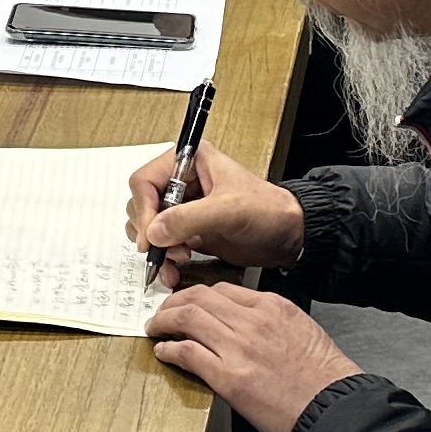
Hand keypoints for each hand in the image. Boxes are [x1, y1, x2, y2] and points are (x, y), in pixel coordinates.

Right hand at [123, 136, 303, 279]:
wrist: (288, 235)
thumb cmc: (267, 210)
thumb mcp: (228, 210)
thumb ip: (189, 218)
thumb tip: (154, 231)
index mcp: (188, 161)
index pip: (145, 181)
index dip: (144, 210)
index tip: (150, 237)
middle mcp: (182, 182)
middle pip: (142, 205)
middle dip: (151, 232)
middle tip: (167, 250)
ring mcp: (184, 207)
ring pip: (149, 227)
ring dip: (156, 248)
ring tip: (177, 259)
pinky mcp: (188, 230)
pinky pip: (162, 244)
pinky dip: (164, 259)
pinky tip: (175, 270)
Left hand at [144, 283, 356, 431]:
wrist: (335, 409)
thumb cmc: (326, 379)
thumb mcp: (303, 332)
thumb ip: (272, 322)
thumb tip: (246, 326)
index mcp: (273, 306)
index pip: (223, 289)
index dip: (198, 295)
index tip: (188, 303)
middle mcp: (253, 321)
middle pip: (199, 297)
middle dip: (173, 302)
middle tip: (163, 312)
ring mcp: (239, 347)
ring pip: (187, 317)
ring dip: (164, 321)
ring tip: (156, 329)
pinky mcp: (228, 377)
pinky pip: (187, 353)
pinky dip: (169, 350)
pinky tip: (164, 353)